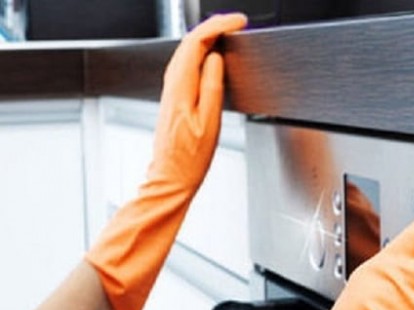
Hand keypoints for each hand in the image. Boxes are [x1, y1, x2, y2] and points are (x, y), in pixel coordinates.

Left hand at [152, 13, 247, 192]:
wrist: (170, 178)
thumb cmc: (190, 159)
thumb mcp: (209, 123)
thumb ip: (212, 86)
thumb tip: (215, 59)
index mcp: (180, 88)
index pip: (197, 43)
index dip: (218, 26)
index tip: (237, 22)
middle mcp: (171, 85)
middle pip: (189, 42)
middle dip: (213, 26)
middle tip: (236, 22)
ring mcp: (171, 90)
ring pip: (187, 51)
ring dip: (207, 37)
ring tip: (226, 32)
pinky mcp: (174, 97)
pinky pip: (186, 64)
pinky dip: (200, 52)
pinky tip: (210, 55)